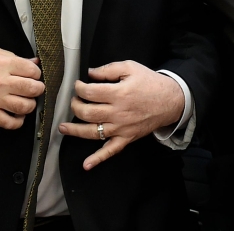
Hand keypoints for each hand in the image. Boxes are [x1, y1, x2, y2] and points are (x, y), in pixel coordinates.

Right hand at [0, 47, 43, 128]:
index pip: (32, 71)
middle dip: (38, 89)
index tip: (33, 75)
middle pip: (32, 89)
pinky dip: (18, 121)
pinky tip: (18, 115)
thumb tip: (35, 62)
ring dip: (30, 105)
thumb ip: (17, 58)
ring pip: (24, 107)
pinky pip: (9, 123)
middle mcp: (0, 82)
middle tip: (35, 88)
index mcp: (3, 64)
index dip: (36, 73)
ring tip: (26, 100)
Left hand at [59, 61, 185, 170]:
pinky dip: (97, 159)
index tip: (78, 85)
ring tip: (62, 127)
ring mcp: (121, 128)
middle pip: (87, 113)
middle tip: (75, 100)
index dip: (79, 88)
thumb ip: (109, 69)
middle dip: (75, 105)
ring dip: (75, 131)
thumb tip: (90, 73)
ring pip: (93, 132)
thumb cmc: (150, 82)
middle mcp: (118, 113)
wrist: (171, 100)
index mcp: (119, 93)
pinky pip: (110, 151)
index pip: (90, 92)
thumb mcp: (131, 68)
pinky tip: (86, 164)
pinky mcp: (126, 138)